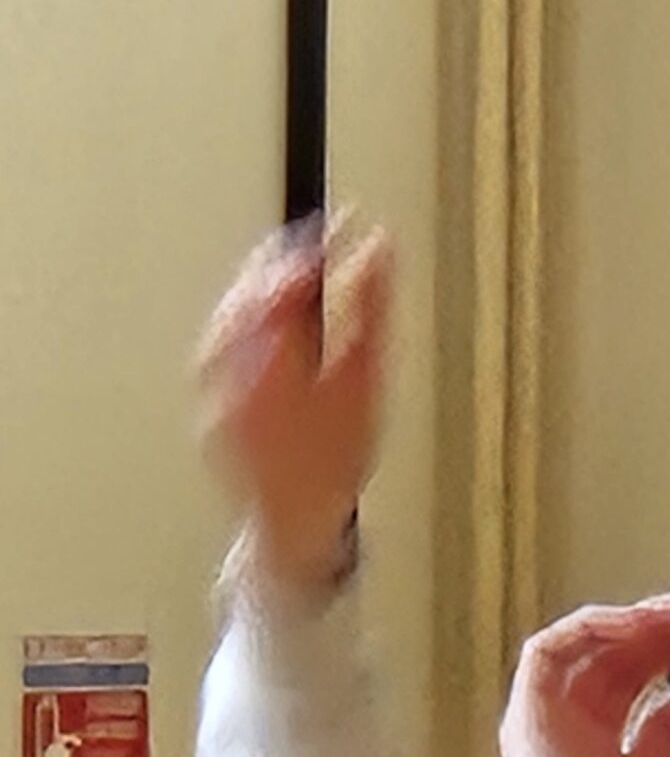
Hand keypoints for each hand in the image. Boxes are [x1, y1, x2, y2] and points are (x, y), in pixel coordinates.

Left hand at [197, 217, 390, 590]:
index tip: (343, 228)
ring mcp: (208, 390)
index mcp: (268, 363)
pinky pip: (218, 345)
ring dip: (260, 288)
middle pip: (247, 296)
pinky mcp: (204, 402)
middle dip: (284, 263)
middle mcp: (227, 372)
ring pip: (228, 317)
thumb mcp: (364, 385)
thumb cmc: (332, 466)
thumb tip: (378, 246)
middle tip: (320, 241)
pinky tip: (268, 320)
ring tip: (296, 273)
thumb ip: (369, 310)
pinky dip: (244, 322)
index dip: (314, 250)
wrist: (295, 527)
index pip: (283, 284)